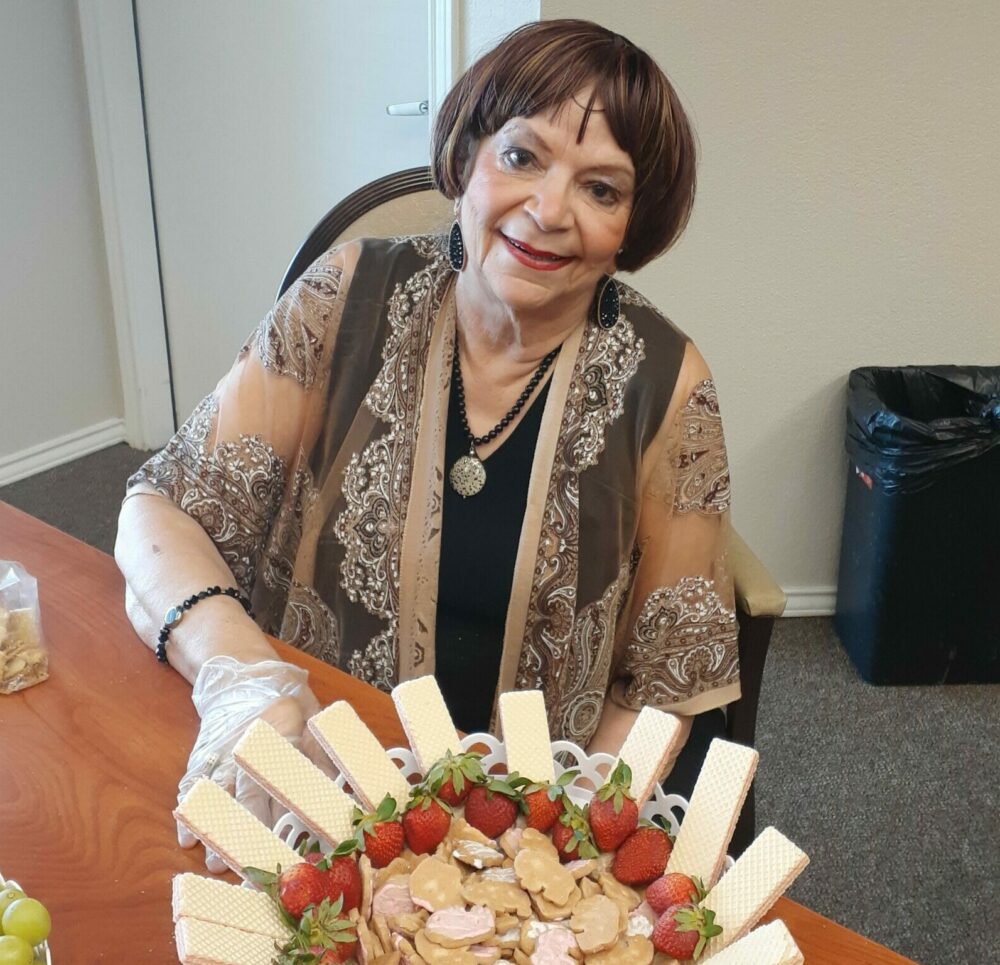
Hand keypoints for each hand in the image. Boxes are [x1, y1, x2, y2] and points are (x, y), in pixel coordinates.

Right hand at [176, 655, 333, 871]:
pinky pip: (192, 783)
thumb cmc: (285, 698)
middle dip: (252, 830)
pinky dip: (187, 811)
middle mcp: (250, 739)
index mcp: (284, 725)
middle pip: (251, 790)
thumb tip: (340, 787)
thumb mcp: (312, 713)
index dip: (295, 809)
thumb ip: (323, 748)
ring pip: (219, 793)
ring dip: (217, 829)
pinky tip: (185, 839)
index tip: (300, 841)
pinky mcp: (202, 753)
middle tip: (252, 865)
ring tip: (214, 862)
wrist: (240, 671)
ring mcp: (222, 747)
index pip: (291, 774)